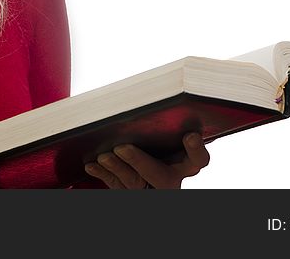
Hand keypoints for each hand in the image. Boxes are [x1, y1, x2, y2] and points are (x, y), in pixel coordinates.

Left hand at [83, 132, 209, 188]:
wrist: (143, 175)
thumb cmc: (152, 142)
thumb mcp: (160, 135)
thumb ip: (158, 124)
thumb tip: (142, 96)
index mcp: (183, 163)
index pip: (198, 160)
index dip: (196, 149)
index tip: (190, 135)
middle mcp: (170, 178)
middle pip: (161, 176)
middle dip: (139, 161)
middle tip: (121, 147)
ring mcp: (149, 188)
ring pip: (134, 183)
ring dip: (117, 168)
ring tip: (103, 156)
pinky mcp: (130, 193)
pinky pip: (116, 186)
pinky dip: (103, 174)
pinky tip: (91, 165)